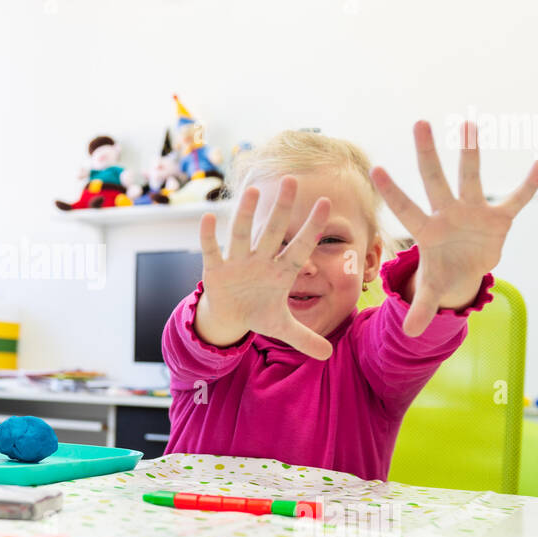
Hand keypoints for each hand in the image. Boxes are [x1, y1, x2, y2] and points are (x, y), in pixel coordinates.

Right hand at [194, 178, 334, 359]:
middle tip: (292, 180)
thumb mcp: (282, 328)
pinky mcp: (216, 269)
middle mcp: (260, 261)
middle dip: (281, 208)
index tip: (327, 204)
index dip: (312, 229)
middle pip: (273, 231)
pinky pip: (212, 250)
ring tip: (252, 191)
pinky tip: (208, 217)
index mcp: (280, 272)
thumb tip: (329, 355)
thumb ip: (305, 338)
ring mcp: (237, 262)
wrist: (230, 315)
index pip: (300, 247)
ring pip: (242, 234)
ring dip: (245, 214)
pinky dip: (208, 236)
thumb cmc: (258, 312)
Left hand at [371, 120, 537, 336]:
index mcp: (427, 231)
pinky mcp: (499, 217)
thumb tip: (408, 334)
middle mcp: (447, 213)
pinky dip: (529, 185)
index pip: (406, 209)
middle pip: (434, 180)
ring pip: (471, 177)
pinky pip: (516, 199)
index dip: (393, 192)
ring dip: (470, 152)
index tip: (376, 169)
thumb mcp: (432, 290)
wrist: (466, 269)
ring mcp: (473, 211)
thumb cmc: (442, 273)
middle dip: (426, 154)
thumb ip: (421, 307)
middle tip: (419, 122)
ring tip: (469, 123)